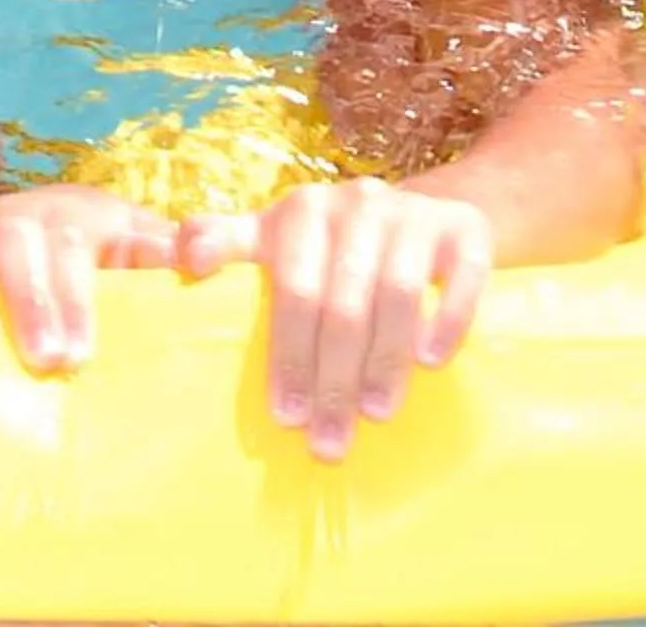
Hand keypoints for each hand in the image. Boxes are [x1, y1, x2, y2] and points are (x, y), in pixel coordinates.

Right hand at [0, 184, 179, 372]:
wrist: (63, 224)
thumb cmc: (110, 257)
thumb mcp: (147, 250)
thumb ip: (174, 253)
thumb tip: (202, 255)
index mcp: (83, 219)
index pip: (83, 246)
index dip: (79, 299)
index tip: (81, 353)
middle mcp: (27, 219)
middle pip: (25, 244)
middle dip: (33, 301)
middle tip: (44, 360)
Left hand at [178, 177, 492, 460]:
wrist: (424, 213)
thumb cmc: (331, 244)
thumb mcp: (274, 237)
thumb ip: (225, 241)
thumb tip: (179, 256)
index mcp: (304, 211)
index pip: (293, 287)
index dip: (288, 354)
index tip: (284, 416)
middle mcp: (359, 204)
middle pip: (344, 301)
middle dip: (334, 378)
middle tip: (330, 441)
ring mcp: (416, 214)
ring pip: (398, 291)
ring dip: (386, 359)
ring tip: (377, 414)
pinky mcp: (466, 229)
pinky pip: (463, 274)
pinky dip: (448, 318)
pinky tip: (432, 362)